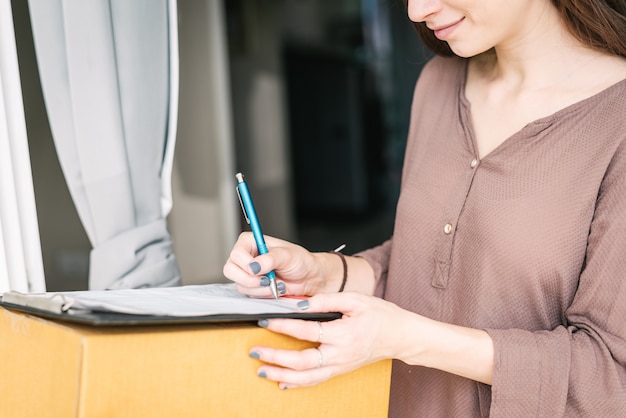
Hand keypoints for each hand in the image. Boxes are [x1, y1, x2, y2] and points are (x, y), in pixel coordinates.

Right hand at [223, 232, 327, 297]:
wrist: (309, 278)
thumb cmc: (300, 261)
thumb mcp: (287, 255)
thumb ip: (270, 259)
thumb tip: (254, 266)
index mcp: (250, 242)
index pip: (236, 253)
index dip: (246, 264)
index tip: (259, 270)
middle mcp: (245, 257)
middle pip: (231, 270)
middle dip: (250, 279)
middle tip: (267, 280)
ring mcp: (246, 273)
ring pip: (240, 285)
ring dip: (260, 288)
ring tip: (276, 283)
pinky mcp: (251, 287)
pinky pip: (248, 295)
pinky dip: (262, 295)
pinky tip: (274, 289)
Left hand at [248, 292, 411, 388]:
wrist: (400, 336)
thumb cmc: (380, 315)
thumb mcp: (356, 299)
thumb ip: (328, 299)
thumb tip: (302, 303)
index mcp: (343, 334)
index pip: (306, 331)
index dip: (283, 325)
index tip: (265, 320)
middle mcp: (339, 354)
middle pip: (302, 362)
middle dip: (275, 358)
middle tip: (255, 351)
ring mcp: (340, 366)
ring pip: (307, 378)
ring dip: (281, 376)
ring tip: (262, 370)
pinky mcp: (340, 370)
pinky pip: (316, 381)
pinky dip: (297, 384)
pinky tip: (283, 383)